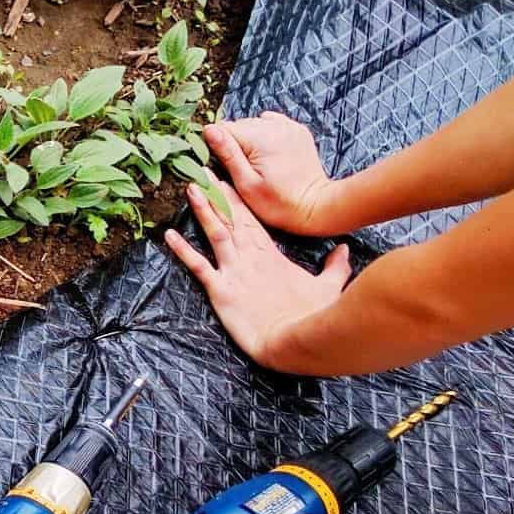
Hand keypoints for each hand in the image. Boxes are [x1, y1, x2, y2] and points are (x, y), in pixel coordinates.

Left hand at [165, 176, 350, 370]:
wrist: (294, 342)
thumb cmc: (311, 317)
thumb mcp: (329, 286)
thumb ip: (336, 266)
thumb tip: (344, 249)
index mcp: (271, 254)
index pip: (252, 220)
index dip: (238, 199)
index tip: (227, 179)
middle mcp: (250, 257)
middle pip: (232, 219)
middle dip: (219, 194)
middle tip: (204, 171)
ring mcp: (234, 272)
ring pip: (216, 233)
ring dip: (203, 210)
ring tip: (191, 188)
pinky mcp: (220, 290)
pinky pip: (198, 266)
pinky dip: (182, 250)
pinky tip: (168, 235)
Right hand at [201, 113, 342, 235]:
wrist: (315, 207)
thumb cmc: (278, 203)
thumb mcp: (246, 184)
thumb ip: (228, 154)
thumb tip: (208, 130)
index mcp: (262, 138)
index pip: (223, 128)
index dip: (216, 146)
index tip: (220, 164)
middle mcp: (277, 126)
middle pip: (239, 125)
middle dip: (233, 143)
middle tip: (239, 169)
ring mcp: (289, 126)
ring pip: (254, 124)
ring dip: (249, 140)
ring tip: (255, 163)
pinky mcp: (297, 130)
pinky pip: (271, 124)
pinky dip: (264, 135)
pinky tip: (266, 153)